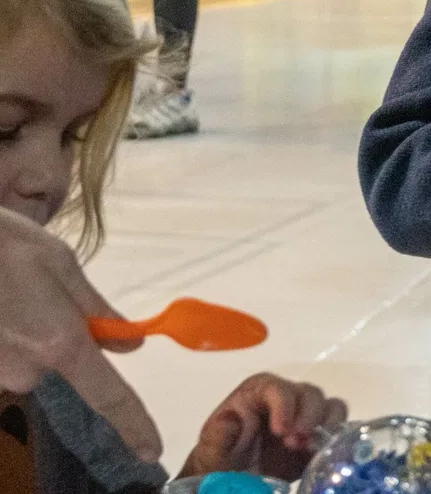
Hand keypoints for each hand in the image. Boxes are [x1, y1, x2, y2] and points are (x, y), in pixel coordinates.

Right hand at [0, 207, 160, 462]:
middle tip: (37, 295)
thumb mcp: (61, 264)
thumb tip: (131, 343)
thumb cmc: (6, 246)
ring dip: (24, 333)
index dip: (133, 424)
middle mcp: (26, 368)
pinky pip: (2, 356)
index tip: (150, 450)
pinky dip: (3, 334)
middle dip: (57, 336)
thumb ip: (96, 308)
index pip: (108, 395)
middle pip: (59, 364)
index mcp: (61, 342)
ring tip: (7, 295)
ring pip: (26, 360)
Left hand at [180, 373, 347, 479]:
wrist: (233, 479)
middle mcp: (286, 397)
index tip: (281, 432)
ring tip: (307, 450)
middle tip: (295, 445)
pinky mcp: (317, 434)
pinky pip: (338, 425)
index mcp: (258, 392)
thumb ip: (218, 434)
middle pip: (308, 394)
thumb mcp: (212, 449)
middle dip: (308, 417)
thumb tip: (232, 417)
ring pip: (329, 406)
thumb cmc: (220, 459)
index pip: (277, 388)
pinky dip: (335, 436)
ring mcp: (304, 414)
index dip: (284, 405)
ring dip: (324, 426)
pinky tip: (319, 454)